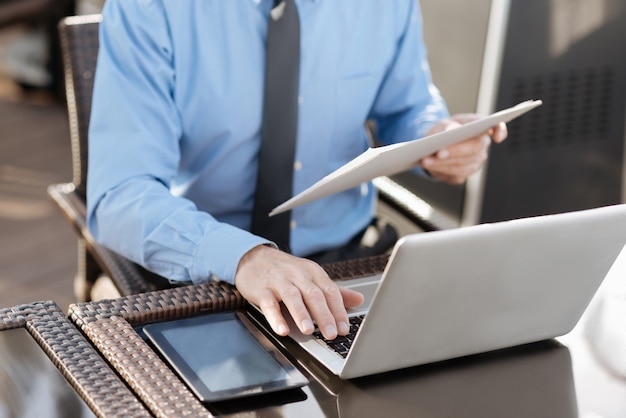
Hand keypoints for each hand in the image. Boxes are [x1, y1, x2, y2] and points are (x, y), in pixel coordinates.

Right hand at [235, 245, 363, 339]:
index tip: (344, 328)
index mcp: (312, 272)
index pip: (330, 291)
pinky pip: (269, 303)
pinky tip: (282, 329)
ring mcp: (278, 280)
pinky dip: (275, 317)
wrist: (253, 258)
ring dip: (301, 314)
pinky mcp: (261, 289)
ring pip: (292, 296)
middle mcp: (297, 274)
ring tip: (308, 331)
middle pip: (313, 294)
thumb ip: (333, 291)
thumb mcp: (310, 276)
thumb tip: (358, 299)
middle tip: (331, 333)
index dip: (338, 310)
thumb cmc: (285, 272)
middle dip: (324, 315)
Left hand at [420, 114, 507, 183]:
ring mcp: (474, 163)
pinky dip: (439, 169)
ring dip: (443, 163)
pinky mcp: (462, 175)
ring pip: (463, 165)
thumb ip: (447, 126)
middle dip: (455, 151)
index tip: (497, 136)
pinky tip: (428, 165)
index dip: (500, 131)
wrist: (434, 145)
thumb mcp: (443, 123)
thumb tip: (448, 133)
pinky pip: (454, 175)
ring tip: (426, 160)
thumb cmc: (444, 131)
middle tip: (439, 152)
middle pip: (474, 150)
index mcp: (481, 129)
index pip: (497, 128)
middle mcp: (481, 147)